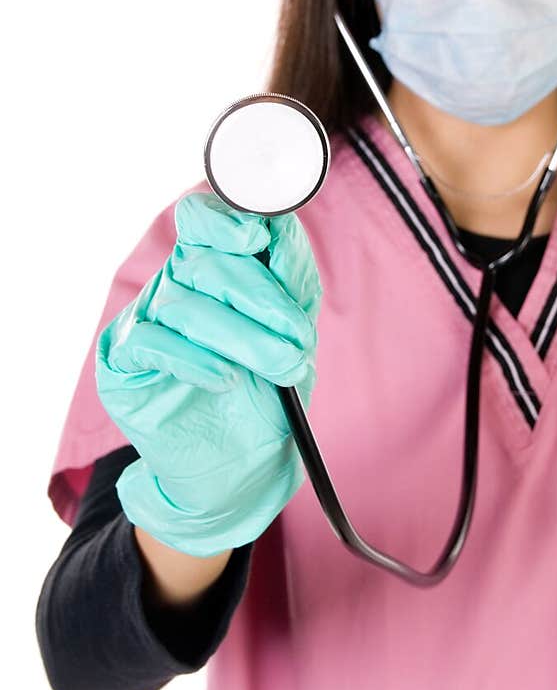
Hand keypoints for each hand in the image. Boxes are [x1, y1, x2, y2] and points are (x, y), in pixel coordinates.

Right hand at [95, 191, 321, 555]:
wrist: (241, 469)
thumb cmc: (267, 394)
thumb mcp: (294, 336)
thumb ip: (291, 283)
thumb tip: (282, 233)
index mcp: (212, 267)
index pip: (203, 220)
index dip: (226, 222)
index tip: (259, 237)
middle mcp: (174, 284)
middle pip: (205, 264)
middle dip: (262, 300)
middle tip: (300, 341)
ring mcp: (144, 320)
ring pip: (184, 305)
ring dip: (242, 336)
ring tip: (283, 367)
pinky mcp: (122, 360)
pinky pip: (152, 343)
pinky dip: (195, 359)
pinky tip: (226, 379)